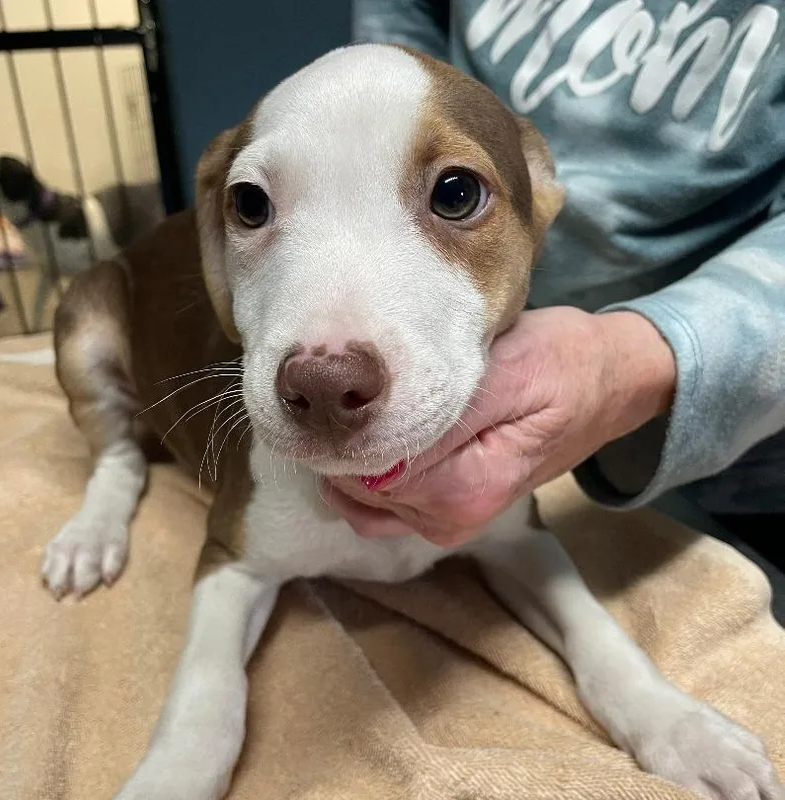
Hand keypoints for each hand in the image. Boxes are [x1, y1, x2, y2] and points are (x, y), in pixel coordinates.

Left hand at [325, 307, 675, 546]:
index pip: (368, 473)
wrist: (604, 383)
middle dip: (342, 445)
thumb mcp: (507, 373)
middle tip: (343, 390)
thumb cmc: (560, 363)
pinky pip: (380, 510)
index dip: (344, 433)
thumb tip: (373, 453)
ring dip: (350, 461)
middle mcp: (452, 519)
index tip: (338, 387)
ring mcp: (448, 522)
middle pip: (359, 491)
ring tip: (356, 411)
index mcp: (468, 488)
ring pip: (362, 502)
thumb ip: (444, 420)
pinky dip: (363, 480)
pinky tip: (370, 441)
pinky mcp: (445, 513)